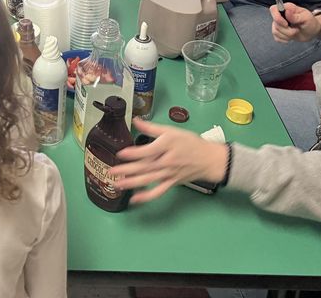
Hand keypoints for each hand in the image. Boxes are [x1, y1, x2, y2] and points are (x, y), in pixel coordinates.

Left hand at [112, 119, 228, 203]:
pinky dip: (146, 197)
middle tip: (111, 172)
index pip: (147, 151)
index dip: (133, 153)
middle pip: (144, 167)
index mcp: (166, 147)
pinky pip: (157, 192)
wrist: (209, 159)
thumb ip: (152, 127)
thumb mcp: (172, 131)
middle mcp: (165, 162)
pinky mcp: (171, 183)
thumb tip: (136, 121)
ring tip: (118, 185)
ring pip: (148, 180)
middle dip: (127, 170)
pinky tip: (134, 199)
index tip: (120, 153)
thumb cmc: (191, 143)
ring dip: (132, 183)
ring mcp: (168, 174)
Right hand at [270, 2, 320, 43]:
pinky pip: (276, 37)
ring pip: (275, 31)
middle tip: (296, 30)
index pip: (273, 9)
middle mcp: (281, 15)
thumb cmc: (311, 23)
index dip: (277, 17)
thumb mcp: (306, 18)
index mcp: (287, 8)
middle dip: (286, 30)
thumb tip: (287, 11)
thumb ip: (296, 16)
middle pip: (275, 23)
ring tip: (295, 32)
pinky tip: (291, 37)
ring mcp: (279, 24)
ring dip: (287, 35)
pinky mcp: (279, 32)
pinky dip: (284, 39)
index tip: (286, 24)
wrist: (312, 32)